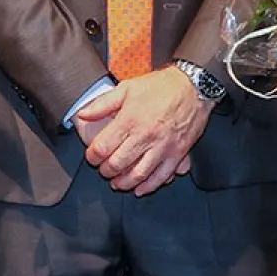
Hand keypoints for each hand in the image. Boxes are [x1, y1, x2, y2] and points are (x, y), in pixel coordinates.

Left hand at [80, 67, 209, 195]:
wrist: (194, 87)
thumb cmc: (160, 87)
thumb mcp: (127, 88)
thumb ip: (102, 104)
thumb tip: (82, 114)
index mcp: (129, 120)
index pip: (103, 147)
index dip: (93, 156)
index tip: (92, 157)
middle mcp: (145, 136)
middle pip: (118, 164)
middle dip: (106, 171)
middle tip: (103, 170)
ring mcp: (162, 147)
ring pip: (138, 175)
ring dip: (124, 183)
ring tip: (117, 183)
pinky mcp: (177, 154)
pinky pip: (161, 176)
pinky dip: (149, 186)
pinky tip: (140, 188)